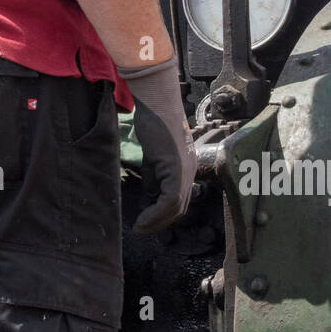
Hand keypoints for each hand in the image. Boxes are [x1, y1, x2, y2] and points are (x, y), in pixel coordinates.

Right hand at [116, 56, 196, 235]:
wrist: (156, 102)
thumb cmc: (154, 121)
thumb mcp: (153, 155)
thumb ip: (155, 175)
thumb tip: (151, 194)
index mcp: (186, 166)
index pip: (179, 199)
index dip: (163, 214)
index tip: (146, 221)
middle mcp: (190, 170)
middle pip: (180, 207)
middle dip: (160, 222)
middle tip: (142, 229)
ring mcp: (185, 170)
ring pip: (176, 207)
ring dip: (156, 221)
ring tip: (139, 227)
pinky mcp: (176, 168)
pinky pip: (169, 200)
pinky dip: (155, 213)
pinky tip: (141, 218)